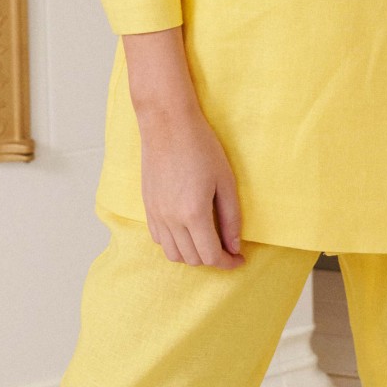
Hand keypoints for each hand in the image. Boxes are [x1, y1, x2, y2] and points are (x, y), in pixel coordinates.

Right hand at [123, 28, 244, 268]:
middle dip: (213, 259)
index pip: (211, 256)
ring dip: (192, 254)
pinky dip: (174, 243)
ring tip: (207, 240)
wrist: (168, 124)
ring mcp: (156, 214)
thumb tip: (234, 246)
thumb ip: (231, 218)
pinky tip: (187, 230)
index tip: (240, 258)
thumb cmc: (201, 147)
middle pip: (193, 259)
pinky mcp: (147, 207)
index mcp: (194, 214)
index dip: (228, 262)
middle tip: (228, 248)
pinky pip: (159, 239)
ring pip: (173, 254)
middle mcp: (171, 220)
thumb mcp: (225, 182)